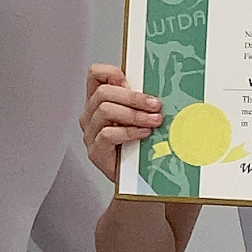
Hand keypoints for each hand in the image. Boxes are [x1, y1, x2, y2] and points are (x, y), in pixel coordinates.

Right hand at [83, 62, 162, 184]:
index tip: (131, 80)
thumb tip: (160, 84)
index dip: (111, 72)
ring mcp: (90, 134)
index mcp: (99, 102)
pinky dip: (128, 131)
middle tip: (155, 105)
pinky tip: (143, 133)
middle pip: (103, 93)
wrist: (138, 179)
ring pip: (104, 111)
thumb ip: (140, 101)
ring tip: (154, 121)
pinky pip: (107, 134)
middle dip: (133, 97)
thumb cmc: (140, 146)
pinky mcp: (95, 152)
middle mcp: (91, 116)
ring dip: (134, 114)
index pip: (95, 75)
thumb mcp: (141, 117)